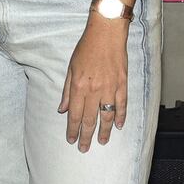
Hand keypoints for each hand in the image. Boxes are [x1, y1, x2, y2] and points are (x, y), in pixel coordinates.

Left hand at [58, 17, 128, 151]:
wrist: (106, 34)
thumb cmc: (86, 48)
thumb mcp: (71, 68)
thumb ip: (67, 91)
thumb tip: (62, 109)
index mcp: (79, 87)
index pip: (75, 114)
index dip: (73, 129)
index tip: (71, 140)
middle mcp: (94, 90)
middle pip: (90, 119)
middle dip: (86, 136)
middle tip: (84, 149)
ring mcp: (110, 88)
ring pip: (107, 116)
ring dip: (105, 131)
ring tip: (102, 142)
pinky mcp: (122, 84)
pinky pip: (122, 105)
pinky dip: (121, 117)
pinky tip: (119, 126)